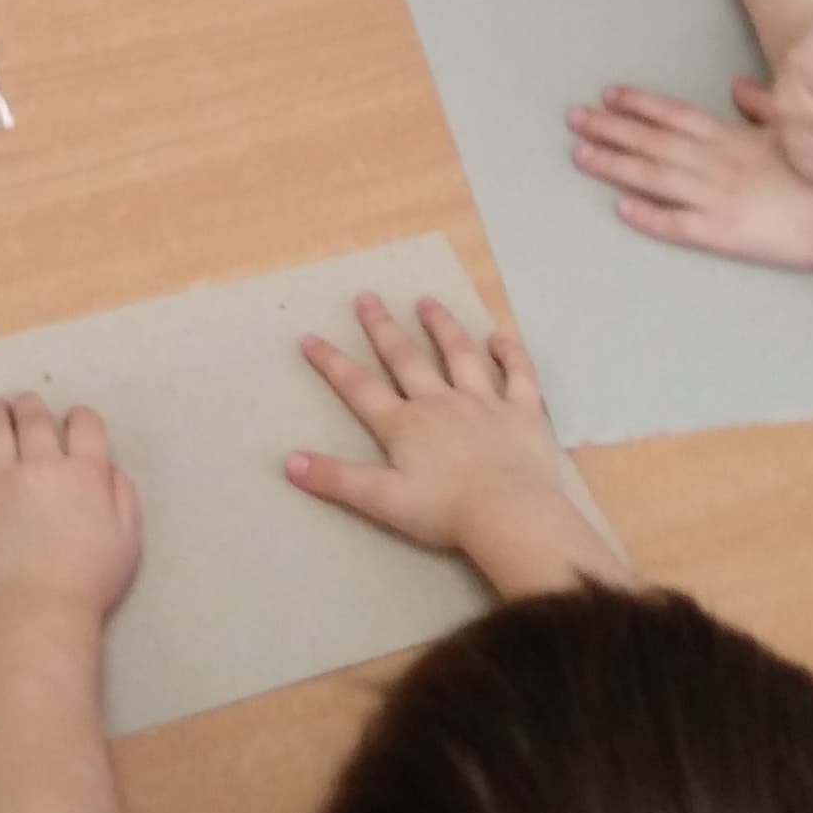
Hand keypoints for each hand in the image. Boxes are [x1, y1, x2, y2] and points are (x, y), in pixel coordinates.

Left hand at [0, 394, 140, 627]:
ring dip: (0, 414)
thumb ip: (122, 495)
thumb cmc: (90, 581)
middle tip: (28, 405)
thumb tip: (108, 468)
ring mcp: (1, 480)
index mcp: (85, 472)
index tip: (75, 423)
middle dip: (33, 407)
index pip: (84, 423)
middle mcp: (41, 465)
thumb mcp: (128, 538)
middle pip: (35, 418)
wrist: (36, 610)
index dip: (80, 418)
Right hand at [289, 297, 579, 564]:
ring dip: (442, 327)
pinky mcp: (523, 412)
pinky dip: (511, 355)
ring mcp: (484, 403)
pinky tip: (500, 338)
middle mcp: (440, 403)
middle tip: (367, 297)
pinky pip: (519, 375)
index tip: (310, 337)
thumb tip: (289, 461)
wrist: (510, 515)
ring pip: (460, 355)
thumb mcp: (382, 501)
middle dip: (383, 329)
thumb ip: (337, 479)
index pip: (359, 388)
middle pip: (406, 359)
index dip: (332, 363)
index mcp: (405, 425)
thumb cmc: (445, 511)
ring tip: (427, 302)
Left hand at [571, 79, 812, 268]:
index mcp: (732, 138)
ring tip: (581, 156)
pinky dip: (649, 216)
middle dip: (610, 129)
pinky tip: (620, 209)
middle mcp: (716, 163)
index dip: (639, 105)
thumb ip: (761, 108)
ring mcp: (717, 198)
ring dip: (616, 166)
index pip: (674, 116)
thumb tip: (740, 87)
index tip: (607, 96)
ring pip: (655, 179)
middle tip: (573, 120)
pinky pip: (679, 224)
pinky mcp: (725, 234)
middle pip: (653, 143)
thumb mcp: (794, 129)